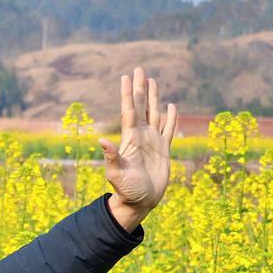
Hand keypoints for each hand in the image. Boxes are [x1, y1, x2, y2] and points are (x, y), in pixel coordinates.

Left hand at [99, 66, 175, 231]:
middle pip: (142, 106)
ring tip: (152, 81)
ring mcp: (153, 142)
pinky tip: (171, 106)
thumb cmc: (126, 191)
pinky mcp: (164, 150)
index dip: (128, 94)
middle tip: (139, 69)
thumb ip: (111, 157)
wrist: (139, 203)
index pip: (129, 111)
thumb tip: (102, 140)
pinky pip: (168, 129)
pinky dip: (171, 118)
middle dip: (140, 88)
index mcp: (130, 139)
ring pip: (154, 114)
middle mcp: (141, 137)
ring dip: (154, 98)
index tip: (125, 77)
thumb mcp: (117, 174)